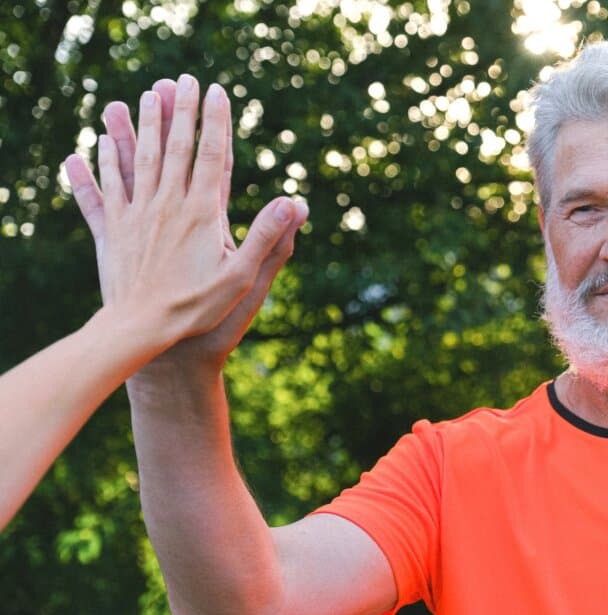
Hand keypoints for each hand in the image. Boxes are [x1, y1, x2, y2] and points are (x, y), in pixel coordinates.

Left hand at [65, 76, 307, 369]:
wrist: (141, 330)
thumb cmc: (198, 309)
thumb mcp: (243, 277)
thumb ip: (269, 237)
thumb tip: (296, 203)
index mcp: (202, 213)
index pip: (212, 156)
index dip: (216, 122)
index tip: (217, 92)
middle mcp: (168, 205)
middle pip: (175, 146)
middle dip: (180, 110)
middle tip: (183, 79)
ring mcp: (138, 214)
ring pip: (140, 158)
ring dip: (144, 124)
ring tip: (146, 95)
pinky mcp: (114, 230)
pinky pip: (106, 188)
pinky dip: (103, 162)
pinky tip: (97, 144)